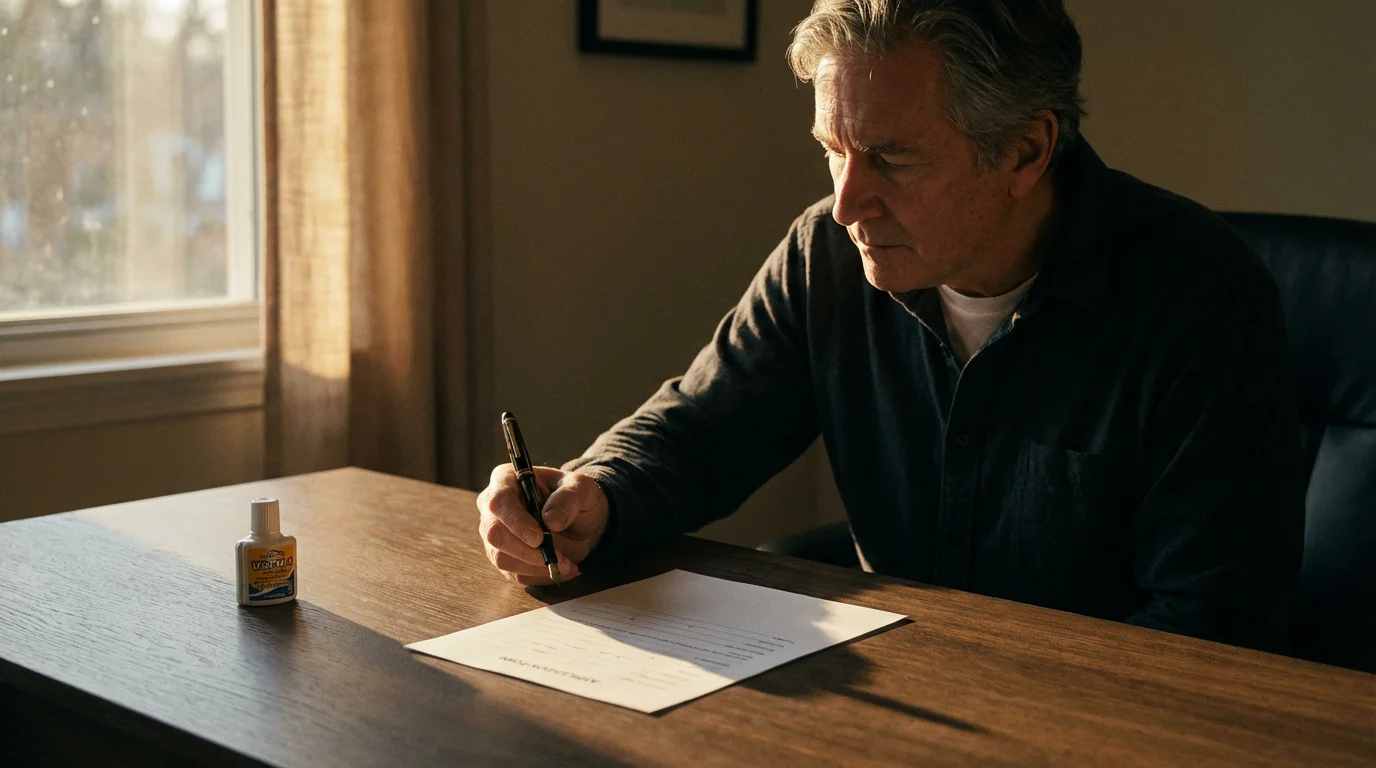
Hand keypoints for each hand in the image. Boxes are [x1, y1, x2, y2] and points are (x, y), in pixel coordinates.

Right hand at [476, 464, 609, 585]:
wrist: (579, 520)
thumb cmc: (575, 498)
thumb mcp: (582, 489)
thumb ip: (569, 499)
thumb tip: (551, 521)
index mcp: (506, 480)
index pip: (499, 502)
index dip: (516, 522)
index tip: (539, 538)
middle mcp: (493, 508)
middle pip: (494, 534)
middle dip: (527, 551)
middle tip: (559, 556)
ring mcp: (495, 534)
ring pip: (502, 558)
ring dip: (535, 566)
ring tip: (565, 563)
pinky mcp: (503, 556)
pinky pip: (513, 573)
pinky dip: (538, 575)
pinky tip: (560, 568)